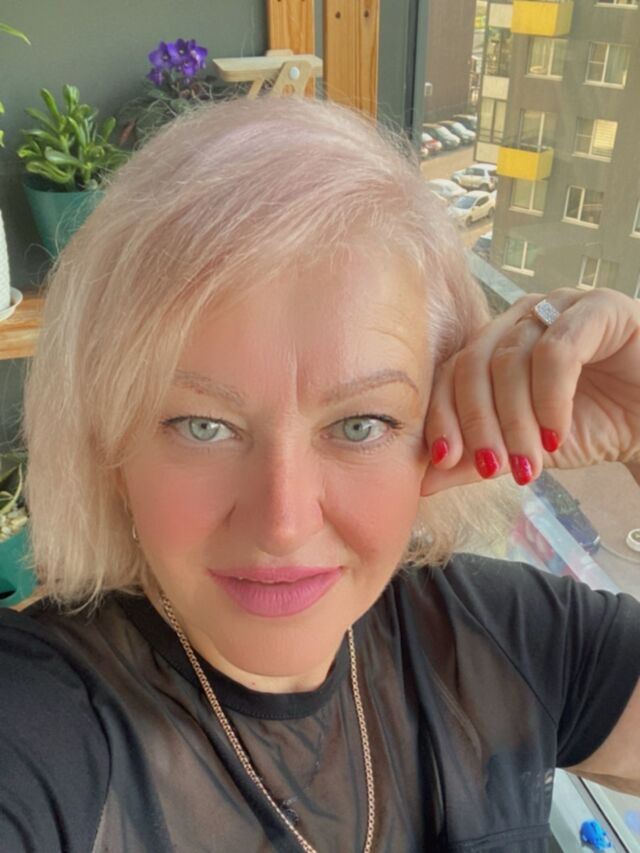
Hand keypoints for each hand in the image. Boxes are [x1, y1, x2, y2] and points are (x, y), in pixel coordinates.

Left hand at [421, 288, 639, 495]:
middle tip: (492, 469)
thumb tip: (423, 481)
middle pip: (473, 364)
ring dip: (516, 420)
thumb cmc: (592, 427)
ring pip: (511, 359)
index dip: (442, 416)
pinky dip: (550, 398)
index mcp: (494, 344)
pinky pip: (557, 351)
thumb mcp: (524, 450)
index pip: (450, 372)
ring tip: (531, 464)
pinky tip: (557, 434)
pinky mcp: (599, 308)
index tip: (443, 460)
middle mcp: (520, 318)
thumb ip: (476, 460)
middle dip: (478, 424)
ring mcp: (558, 306)